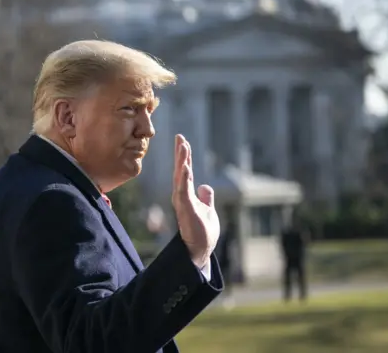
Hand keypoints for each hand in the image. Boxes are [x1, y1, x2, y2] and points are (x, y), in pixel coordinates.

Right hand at [172, 134, 219, 268]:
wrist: (200, 249)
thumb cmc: (202, 231)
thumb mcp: (207, 209)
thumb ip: (205, 197)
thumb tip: (205, 186)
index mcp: (186, 194)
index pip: (184, 171)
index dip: (184, 156)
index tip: (183, 140)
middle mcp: (181, 196)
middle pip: (180, 170)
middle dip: (180, 153)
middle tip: (179, 136)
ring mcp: (182, 202)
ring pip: (181, 177)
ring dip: (181, 162)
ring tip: (183, 146)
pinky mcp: (186, 210)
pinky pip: (184, 190)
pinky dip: (184, 178)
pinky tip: (186, 167)